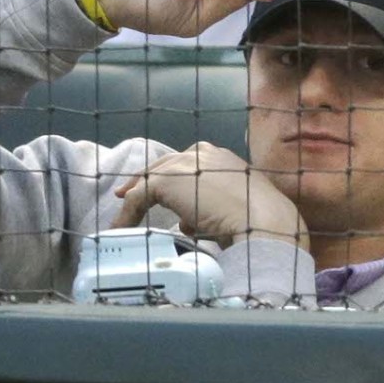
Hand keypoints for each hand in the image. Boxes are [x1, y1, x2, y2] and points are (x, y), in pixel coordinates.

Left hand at [111, 142, 309, 250]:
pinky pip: (137, 197)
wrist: (262, 220)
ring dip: (135, 199)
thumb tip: (189, 222)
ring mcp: (184, 164)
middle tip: (128, 196)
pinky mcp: (167, 180)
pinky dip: (126, 214)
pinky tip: (120, 229)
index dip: (171, 177)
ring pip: (150, 179)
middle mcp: (203, 153)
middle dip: (146, 180)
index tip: (160, 194)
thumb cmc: (258, 220)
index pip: (189, 163)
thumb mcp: (234, 209)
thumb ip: (211, 209)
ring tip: (123, 218)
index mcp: (223, 158)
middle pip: (165, 164)